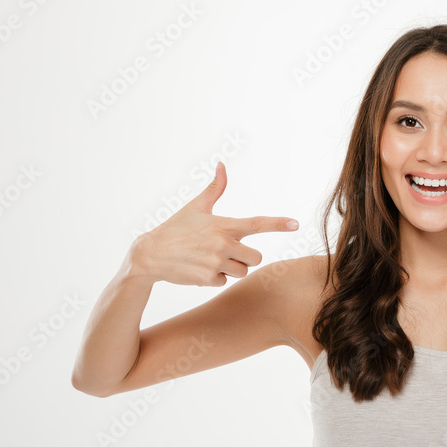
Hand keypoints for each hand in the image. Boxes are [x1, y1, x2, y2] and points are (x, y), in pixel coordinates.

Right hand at [127, 161, 298, 286]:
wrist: (150, 254)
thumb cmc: (176, 228)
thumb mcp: (196, 207)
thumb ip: (215, 188)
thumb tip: (222, 164)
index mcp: (224, 225)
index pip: (257, 224)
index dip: (278, 223)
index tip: (296, 224)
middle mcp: (223, 244)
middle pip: (256, 257)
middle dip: (245, 257)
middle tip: (225, 250)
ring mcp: (215, 262)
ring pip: (242, 271)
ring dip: (230, 268)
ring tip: (209, 258)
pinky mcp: (207, 278)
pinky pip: (225, 282)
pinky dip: (215, 277)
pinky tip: (199, 268)